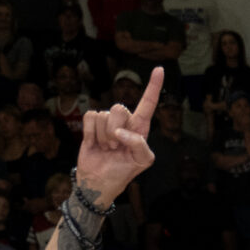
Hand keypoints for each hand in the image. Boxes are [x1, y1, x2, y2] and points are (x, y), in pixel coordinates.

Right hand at [76, 65, 161, 205]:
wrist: (101, 180)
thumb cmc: (124, 170)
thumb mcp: (142, 162)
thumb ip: (139, 145)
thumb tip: (121, 132)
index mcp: (141, 128)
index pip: (148, 104)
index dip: (153, 86)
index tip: (159, 69)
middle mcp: (125, 121)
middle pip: (119, 108)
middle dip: (115, 130)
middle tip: (115, 147)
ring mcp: (107, 122)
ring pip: (103, 115)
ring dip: (103, 136)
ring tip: (107, 148)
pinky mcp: (91, 124)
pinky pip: (89, 117)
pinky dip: (91, 132)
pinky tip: (95, 143)